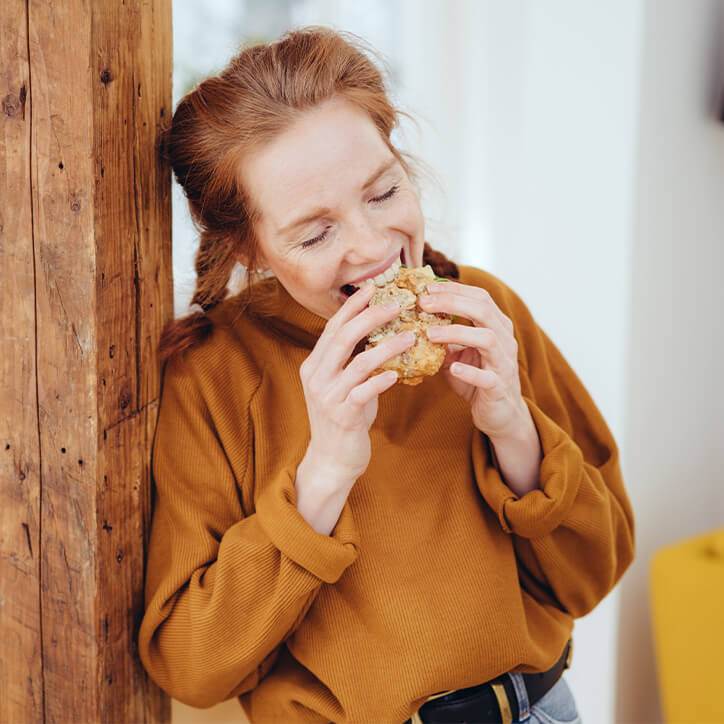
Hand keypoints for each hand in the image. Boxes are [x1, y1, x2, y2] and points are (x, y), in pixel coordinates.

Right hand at [299, 281, 414, 486]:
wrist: (332, 460)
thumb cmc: (344, 418)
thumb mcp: (343, 385)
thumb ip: (353, 361)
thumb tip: (381, 333)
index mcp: (314, 365)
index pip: (332, 327)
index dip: (352, 306)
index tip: (371, 287)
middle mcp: (316, 377)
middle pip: (343, 337)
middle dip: (370, 317)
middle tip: (396, 304)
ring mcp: (327, 397)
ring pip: (357, 363)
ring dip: (386, 346)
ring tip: (410, 336)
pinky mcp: (342, 416)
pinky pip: (363, 392)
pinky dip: (381, 380)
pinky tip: (397, 374)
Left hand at [420, 281, 529, 439]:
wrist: (500, 413)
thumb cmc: (478, 379)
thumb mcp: (458, 354)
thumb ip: (443, 338)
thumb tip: (414, 320)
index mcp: (497, 326)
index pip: (480, 298)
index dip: (454, 289)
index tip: (427, 288)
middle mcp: (504, 340)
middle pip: (483, 311)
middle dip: (452, 303)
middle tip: (424, 303)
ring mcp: (503, 363)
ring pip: (487, 339)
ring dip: (457, 333)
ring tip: (430, 333)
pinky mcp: (499, 387)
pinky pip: (487, 377)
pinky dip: (469, 371)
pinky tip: (452, 368)